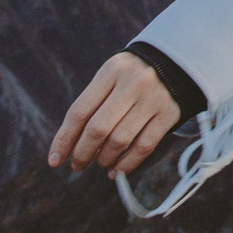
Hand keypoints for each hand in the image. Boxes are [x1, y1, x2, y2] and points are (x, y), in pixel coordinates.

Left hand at [49, 52, 180, 177]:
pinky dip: (128, 164)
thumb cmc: (132, 76)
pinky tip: (117, 171)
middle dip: (82, 153)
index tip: (54, 160)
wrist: (178, 61)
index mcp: (111, 71)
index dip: (64, 139)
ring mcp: (152, 99)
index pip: (80, 111)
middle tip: (77, 165)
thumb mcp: (111, 76)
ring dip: (105, 159)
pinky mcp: (169, 114)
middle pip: (98, 128)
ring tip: (100, 163)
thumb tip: (69, 145)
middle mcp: (132, 84)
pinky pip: (144, 146)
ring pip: (120, 140)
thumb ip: (92, 104)